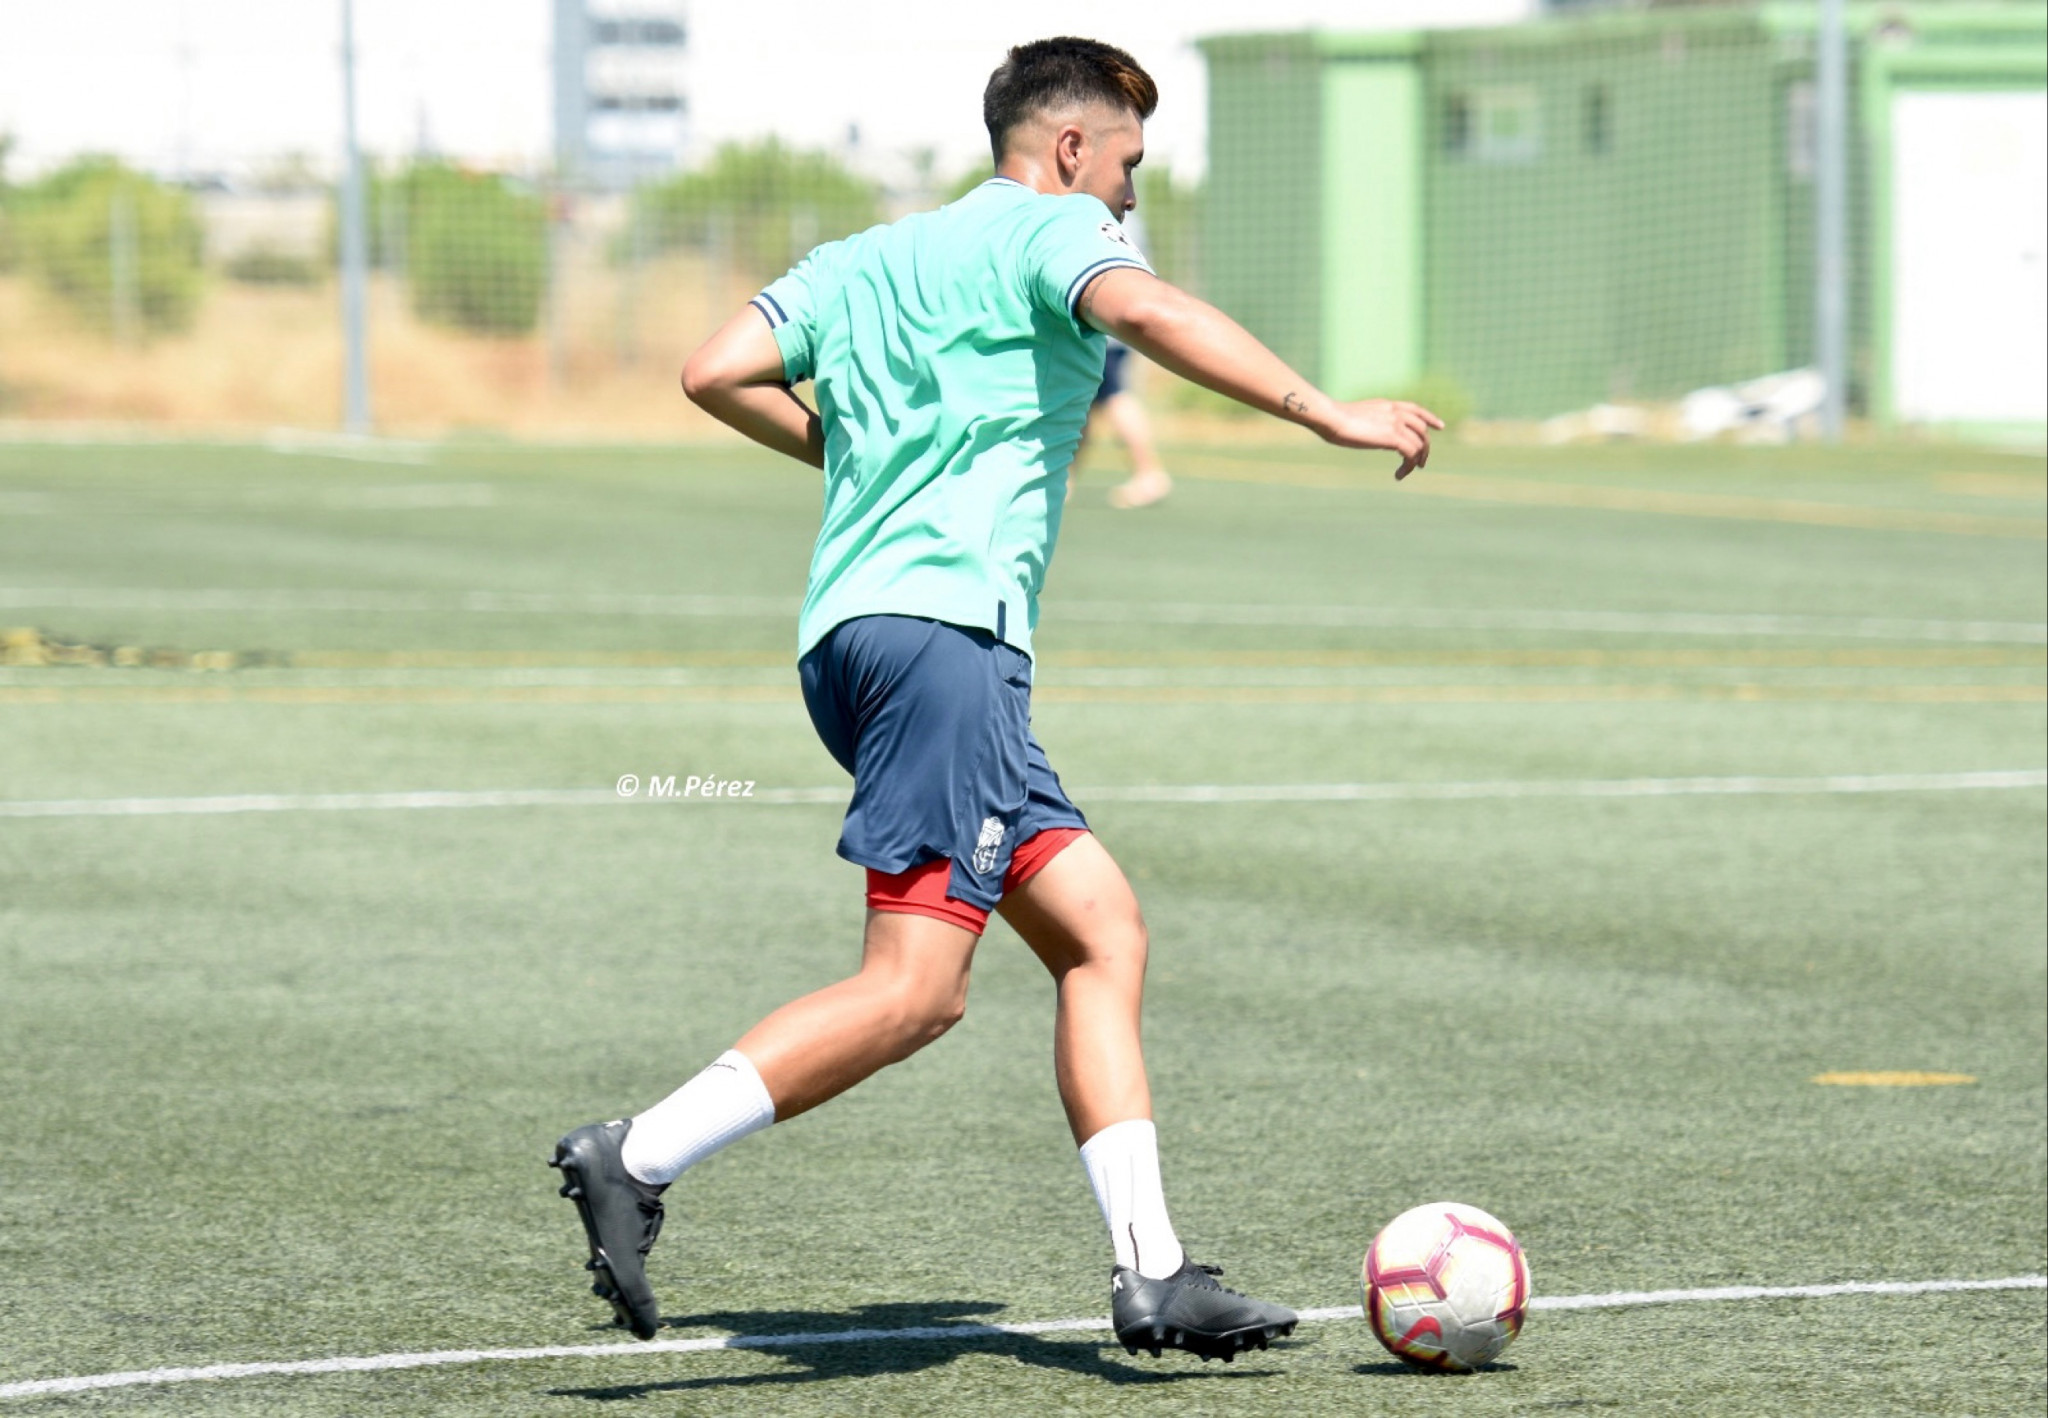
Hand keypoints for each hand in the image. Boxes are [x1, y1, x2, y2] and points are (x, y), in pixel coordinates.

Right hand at [1313, 399, 1443, 479]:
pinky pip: (1411, 453)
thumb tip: (1377, 436)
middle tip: (1420, 464)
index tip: (1440, 426)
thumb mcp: (1359, 418)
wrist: (1332, 418)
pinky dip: (1408, 466)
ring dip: (1416, 460)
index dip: (1430, 418)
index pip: (1416, 409)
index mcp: (1388, 405)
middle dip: (1425, 448)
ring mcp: (1396, 423)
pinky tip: (1399, 475)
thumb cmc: (1335, 420)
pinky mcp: (1393, 437)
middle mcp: (1396, 412)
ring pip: (1420, 444)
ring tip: (1406, 472)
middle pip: (1422, 430)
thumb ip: (1372, 423)